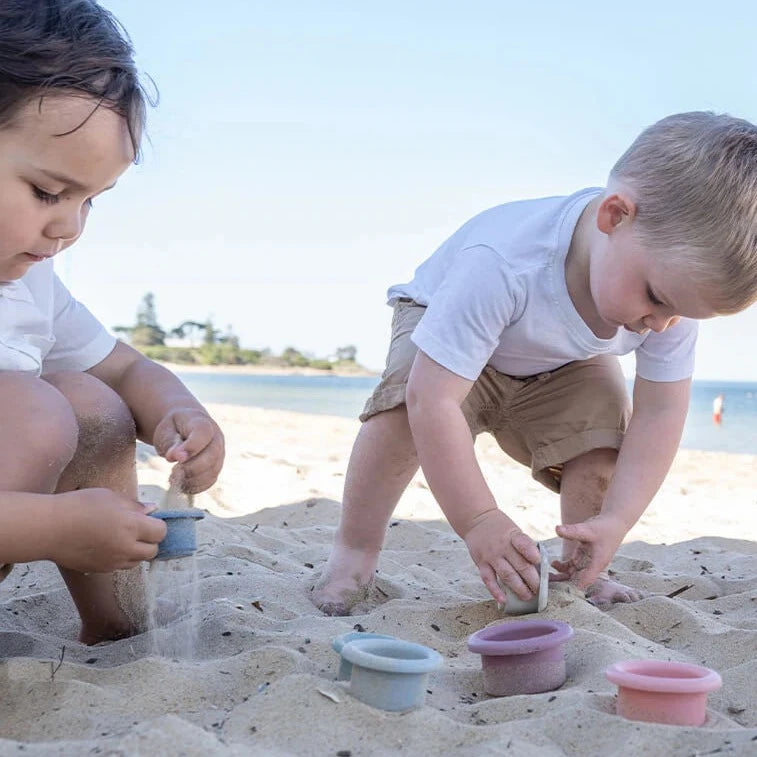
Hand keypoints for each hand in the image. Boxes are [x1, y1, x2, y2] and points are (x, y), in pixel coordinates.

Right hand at [50, 489, 166, 572]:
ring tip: (121, 537)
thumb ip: (134, 506)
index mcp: (132, 526)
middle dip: (150, 541)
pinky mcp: (100, 570)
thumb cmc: (79, 506)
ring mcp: (113, 562)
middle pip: (153, 551)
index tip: (149, 520)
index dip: (158, 525)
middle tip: (138, 530)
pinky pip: (119, 566)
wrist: (49, 528)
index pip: (161, 532)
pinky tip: (107, 545)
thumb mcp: (110, 497)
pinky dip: (120, 558)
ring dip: (136, 551)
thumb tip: (152, 511)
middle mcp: (126, 547)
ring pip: (137, 562)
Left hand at [152, 407, 224, 492]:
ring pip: (213, 471)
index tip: (173, 458)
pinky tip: (181, 484)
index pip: (203, 434)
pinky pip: (210, 481)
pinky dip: (195, 486)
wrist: (183, 428)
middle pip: (212, 455)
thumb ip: (171, 442)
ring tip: (173, 477)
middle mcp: (216, 438)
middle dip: (191, 468)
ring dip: (192, 479)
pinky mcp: (216, 467)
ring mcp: (219, 453)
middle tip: (173, 471)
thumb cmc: (173, 428)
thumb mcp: (166, 430)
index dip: (191, 447)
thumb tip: (175, 457)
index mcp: (202, 423)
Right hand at [463, 509, 540, 603]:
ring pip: (507, 575)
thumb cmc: (500, 528)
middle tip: (538, 589)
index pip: (524, 544)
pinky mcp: (481, 563)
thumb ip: (524, 546)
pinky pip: (489, 580)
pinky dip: (496, 591)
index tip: (539, 562)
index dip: (532, 554)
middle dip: (532, 580)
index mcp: (513, 535)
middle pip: (520, 565)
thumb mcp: (514, 530)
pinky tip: (503, 600)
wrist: (476, 520)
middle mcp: (502, 546)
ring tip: (527, 596)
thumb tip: (539, 567)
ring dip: (519, 588)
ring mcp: (491, 556)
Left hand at [552, 513, 627, 588]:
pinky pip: (571, 566)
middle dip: (563, 582)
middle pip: (577, 579)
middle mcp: (593, 565)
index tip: (560, 591)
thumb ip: (573, 531)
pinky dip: (563, 566)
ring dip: (561, 575)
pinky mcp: (583, 556)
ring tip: (546, 575)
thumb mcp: (588, 529)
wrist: (614, 522)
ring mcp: (588, 562)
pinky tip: (553, 563)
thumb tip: (557, 529)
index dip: (575, 586)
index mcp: (598, 563)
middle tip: (546, 583)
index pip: (587, 579)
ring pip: (573, 574)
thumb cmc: (605, 528)